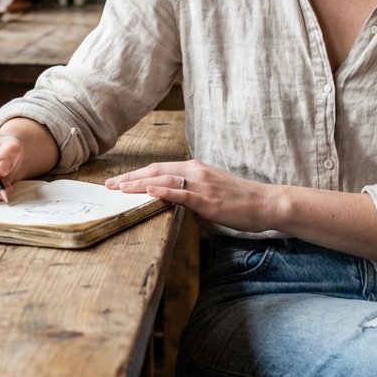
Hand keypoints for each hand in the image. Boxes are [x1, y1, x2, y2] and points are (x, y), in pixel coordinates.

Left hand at [105, 161, 279, 233]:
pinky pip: (182, 194)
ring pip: (164, 180)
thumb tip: (177, 207)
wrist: (266, 203)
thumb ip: (191, 197)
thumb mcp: (211, 194)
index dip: (137, 174)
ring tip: (120, 189)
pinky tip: (149, 191)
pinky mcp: (208, 200)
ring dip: (139, 184)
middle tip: (109, 186)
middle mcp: (196, 172)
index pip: (159, 169)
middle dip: (130, 178)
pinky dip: (163, 191)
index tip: (118, 181)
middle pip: (156, 171)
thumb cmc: (240, 201)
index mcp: (196, 169)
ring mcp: (202, 185)